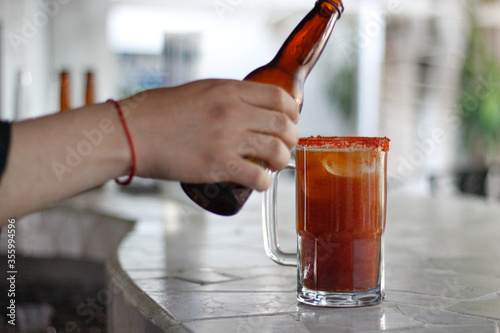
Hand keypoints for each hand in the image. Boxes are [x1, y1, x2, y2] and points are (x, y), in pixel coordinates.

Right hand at [123, 79, 299, 190]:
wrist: (131, 132)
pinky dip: (265, 182)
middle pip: (283, 125)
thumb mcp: (198, 91)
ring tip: (274, 165)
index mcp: (229, 90)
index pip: (279, 97)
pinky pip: (258, 177)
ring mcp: (227, 139)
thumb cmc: (158, 111)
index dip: (292, 111)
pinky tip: (259, 182)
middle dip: (292, 139)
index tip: (291, 121)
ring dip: (283, 160)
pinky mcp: (218, 166)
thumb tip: (245, 108)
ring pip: (277, 151)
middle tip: (284, 146)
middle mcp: (234, 112)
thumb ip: (225, 97)